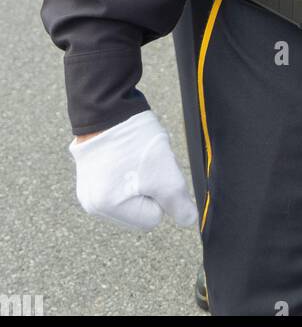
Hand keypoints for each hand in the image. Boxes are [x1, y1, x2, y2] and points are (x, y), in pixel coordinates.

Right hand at [69, 110, 197, 230]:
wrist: (109, 106)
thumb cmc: (135, 142)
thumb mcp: (165, 176)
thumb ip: (178, 203)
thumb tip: (187, 220)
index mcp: (105, 208)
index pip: (151, 218)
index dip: (161, 195)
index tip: (154, 172)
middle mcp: (91, 202)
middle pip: (138, 208)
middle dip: (149, 187)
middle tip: (146, 162)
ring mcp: (87, 186)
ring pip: (130, 193)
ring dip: (140, 177)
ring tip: (135, 155)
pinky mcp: (89, 171)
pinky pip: (118, 180)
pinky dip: (127, 168)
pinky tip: (126, 152)